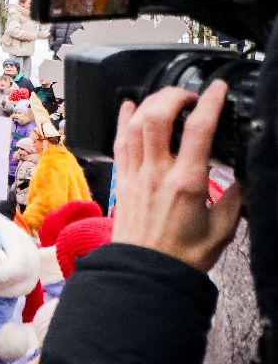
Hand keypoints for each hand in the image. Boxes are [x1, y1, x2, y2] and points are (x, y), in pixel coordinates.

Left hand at [112, 81, 242, 271]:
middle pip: (157, 118)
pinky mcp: (122, 180)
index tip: (218, 90)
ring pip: (134, 126)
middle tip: (191, 95)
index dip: (209, 103)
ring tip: (167, 97)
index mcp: (186, 182)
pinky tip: (129, 106)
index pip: (198, 130)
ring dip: (150, 103)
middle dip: (173, 96)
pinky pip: (119, 142)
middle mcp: (157, 173)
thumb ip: (235, 198)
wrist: (146, 273)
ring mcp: (135, 174)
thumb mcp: (223, 229)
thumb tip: (244, 175)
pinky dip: (123, 120)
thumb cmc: (183, 255)